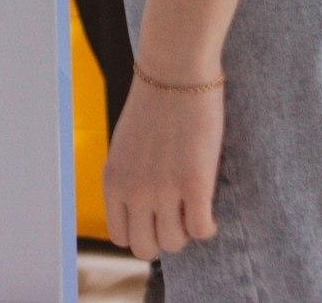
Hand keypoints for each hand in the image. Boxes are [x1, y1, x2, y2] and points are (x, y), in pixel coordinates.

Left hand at [103, 76, 223, 262]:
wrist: (175, 72)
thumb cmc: (154, 105)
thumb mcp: (126, 147)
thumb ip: (130, 179)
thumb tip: (144, 211)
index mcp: (113, 181)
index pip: (119, 237)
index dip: (141, 232)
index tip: (156, 217)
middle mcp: (133, 190)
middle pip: (146, 248)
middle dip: (164, 237)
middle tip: (178, 215)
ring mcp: (163, 190)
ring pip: (175, 243)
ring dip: (187, 230)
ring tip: (194, 206)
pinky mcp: (194, 184)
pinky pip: (202, 230)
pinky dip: (208, 225)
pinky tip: (209, 206)